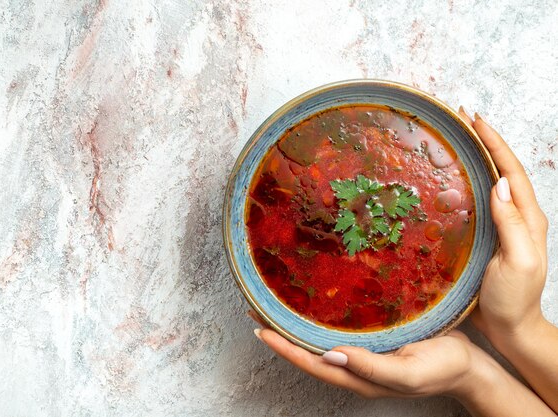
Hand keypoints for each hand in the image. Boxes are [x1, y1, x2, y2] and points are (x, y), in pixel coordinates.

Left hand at [249, 312, 481, 399]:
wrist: (470, 366)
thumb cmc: (443, 368)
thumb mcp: (408, 373)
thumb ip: (371, 368)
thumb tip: (329, 355)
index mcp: (360, 378)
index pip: (312, 364)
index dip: (285, 348)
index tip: (261, 330)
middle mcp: (355, 368)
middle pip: (309, 353)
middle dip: (282, 336)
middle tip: (258, 313)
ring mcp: (363, 355)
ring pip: (320, 343)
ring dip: (297, 327)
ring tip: (276, 308)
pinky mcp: (374, 341)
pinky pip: (338, 332)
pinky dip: (319, 322)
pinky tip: (314, 308)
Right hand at [458, 108, 557, 412]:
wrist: (511, 328)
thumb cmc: (513, 300)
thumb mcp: (518, 263)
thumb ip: (512, 224)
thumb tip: (500, 184)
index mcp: (528, 219)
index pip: (511, 171)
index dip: (494, 143)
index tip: (475, 120)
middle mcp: (517, 217)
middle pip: (503, 170)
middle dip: (485, 141)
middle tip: (462, 120)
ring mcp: (504, 227)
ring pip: (492, 182)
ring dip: (478, 158)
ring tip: (457, 140)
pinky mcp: (489, 237)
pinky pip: (481, 201)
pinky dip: (470, 181)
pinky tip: (454, 179)